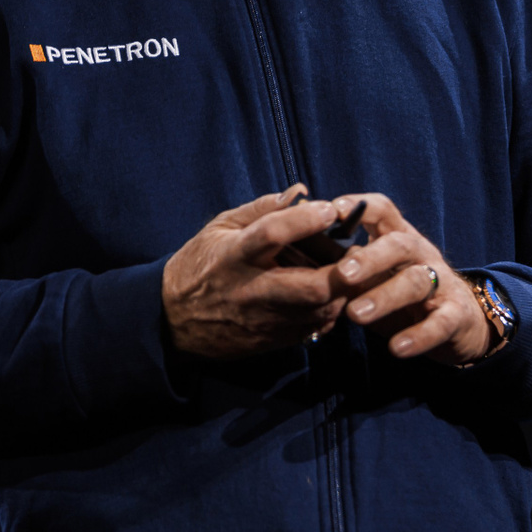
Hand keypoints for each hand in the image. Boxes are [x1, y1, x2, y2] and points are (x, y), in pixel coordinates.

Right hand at [162, 186, 346, 358]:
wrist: (174, 322)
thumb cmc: (201, 266)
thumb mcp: (221, 228)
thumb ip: (261, 209)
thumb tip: (300, 191)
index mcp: (235, 255)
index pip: (273, 234)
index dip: (306, 220)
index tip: (330, 209)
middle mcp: (253, 290)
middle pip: (311, 286)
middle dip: (342, 270)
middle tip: (357, 251)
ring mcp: (266, 320)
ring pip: (321, 310)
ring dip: (343, 289)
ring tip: (349, 269)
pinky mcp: (274, 340)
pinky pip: (316, 327)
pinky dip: (332, 308)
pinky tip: (332, 292)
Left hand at [328, 193, 492, 364]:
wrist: (459, 322)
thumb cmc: (401, 294)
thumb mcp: (374, 276)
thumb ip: (344, 269)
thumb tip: (295, 259)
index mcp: (398, 237)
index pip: (382, 210)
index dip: (359, 207)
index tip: (332, 211)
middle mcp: (421, 254)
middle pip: (398, 245)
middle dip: (370, 258)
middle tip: (342, 274)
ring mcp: (441, 283)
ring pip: (416, 282)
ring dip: (385, 297)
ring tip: (355, 315)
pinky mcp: (455, 315)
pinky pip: (439, 323)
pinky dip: (418, 336)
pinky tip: (396, 349)